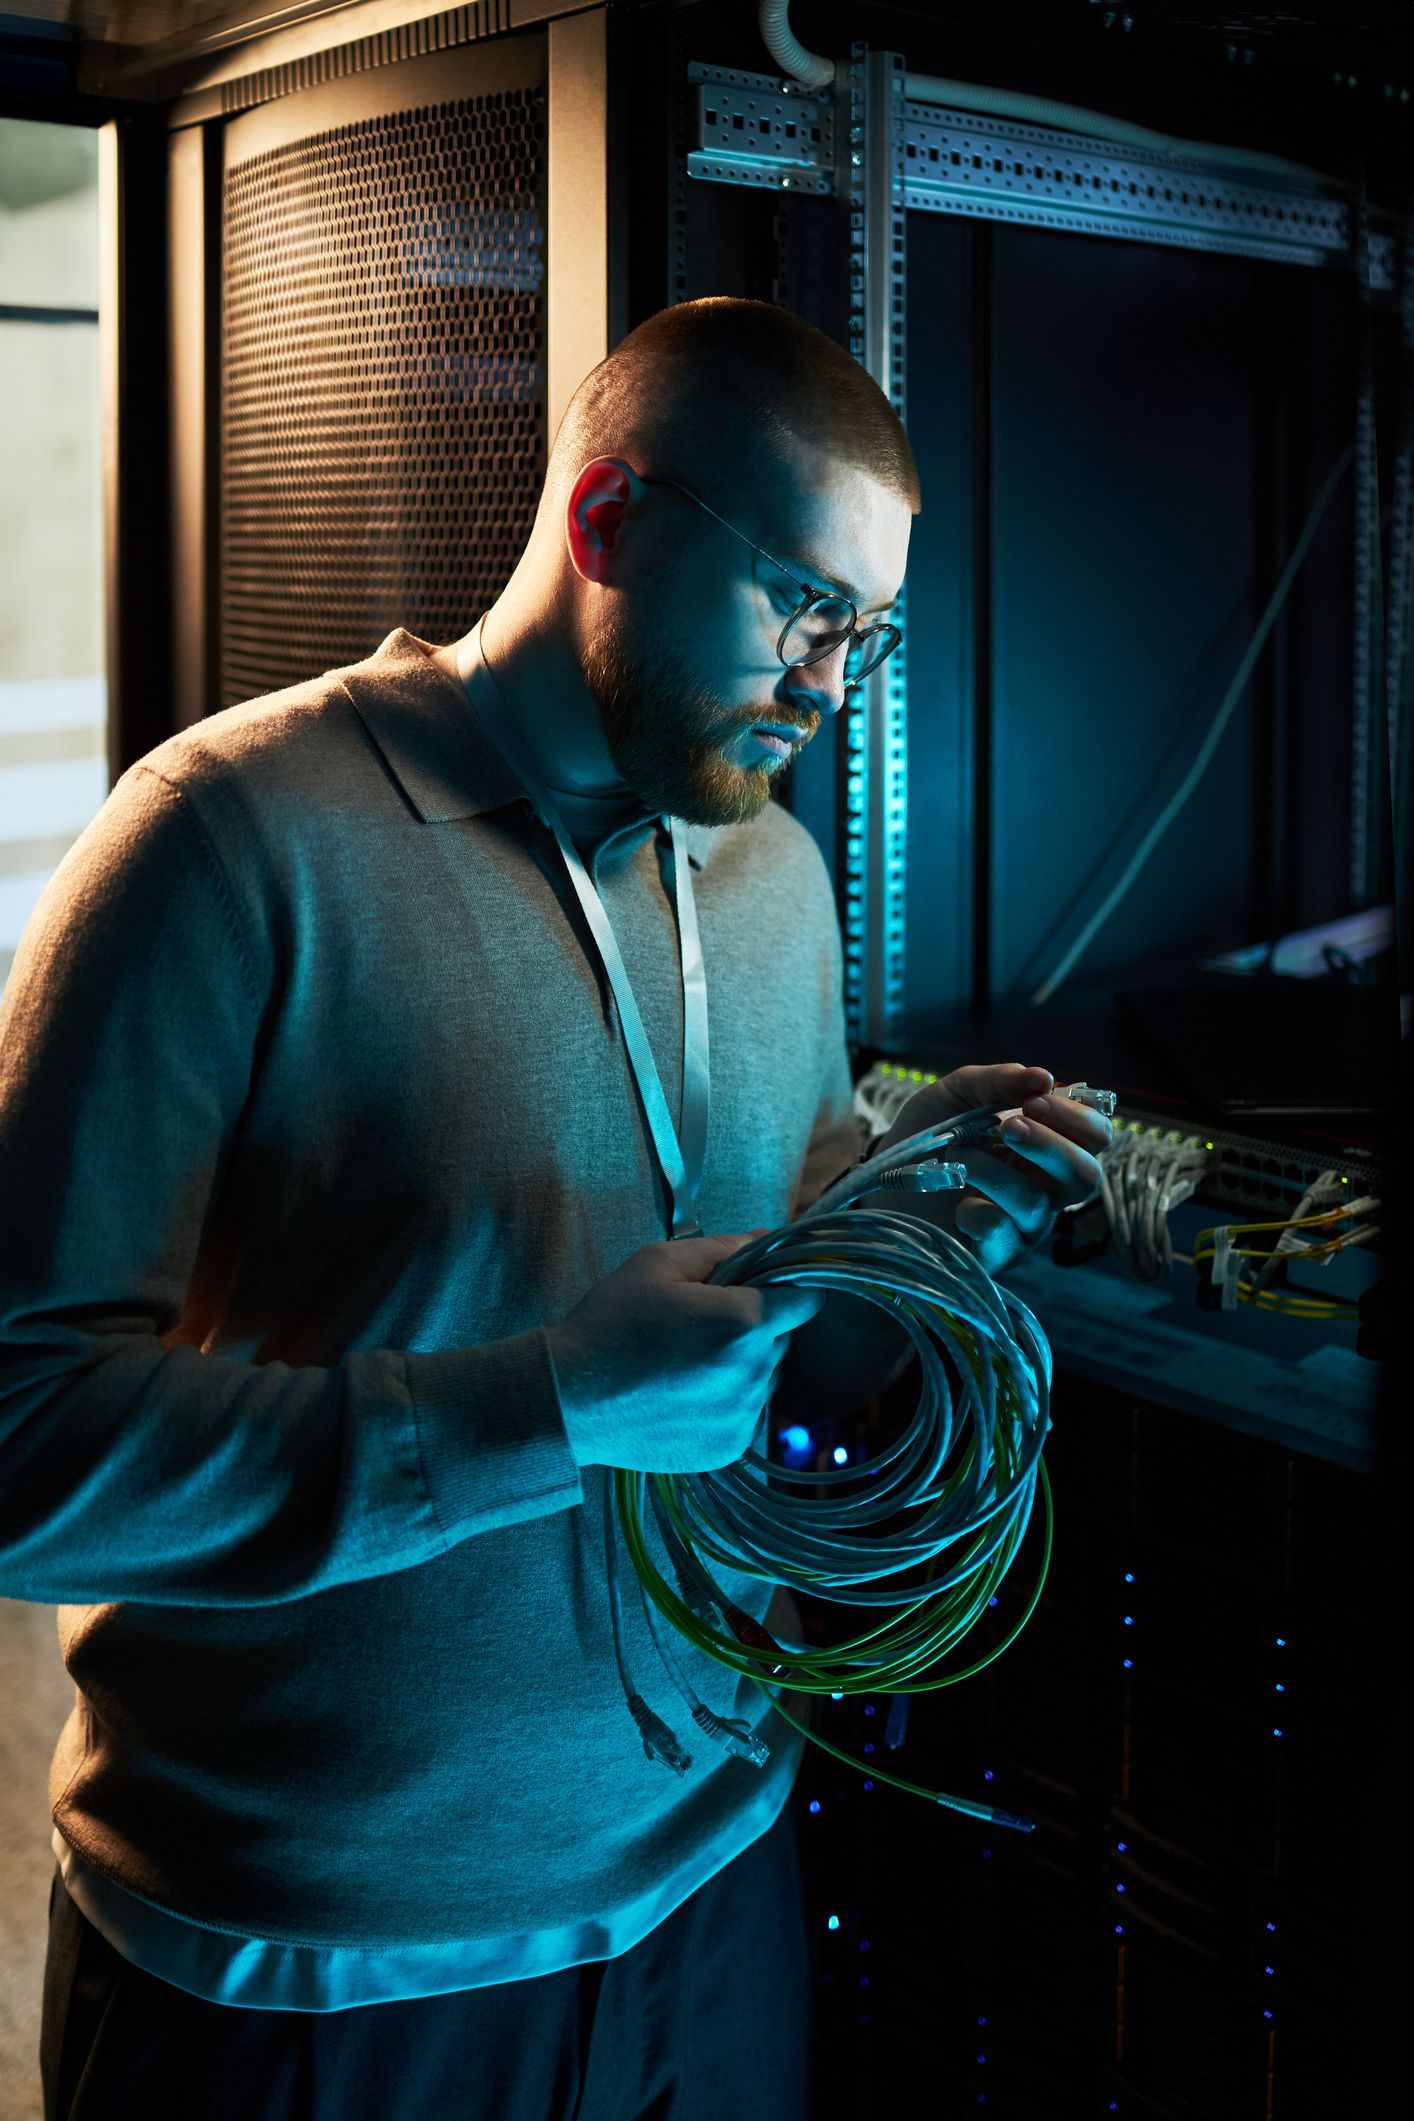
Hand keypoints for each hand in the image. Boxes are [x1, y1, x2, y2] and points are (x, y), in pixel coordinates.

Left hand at [868, 1061, 1110, 1274]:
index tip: (1035, 1101)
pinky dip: (981, 1215)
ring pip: (1040, 1205)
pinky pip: (1005, 1238)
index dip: (1075, 1118)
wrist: (880, 1177)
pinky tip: (958, 1205)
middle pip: (1085, 1176)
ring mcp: (1022, 1225)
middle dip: (1051, 1147)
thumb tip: (1043, 1076)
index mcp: (1046, 1147)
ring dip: (998, 1174)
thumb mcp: (957, 1094)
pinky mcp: (994, 1253)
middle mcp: (1044, 1188)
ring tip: (959, 1155)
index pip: (1094, 1136)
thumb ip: (998, 1081)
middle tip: (1009, 1128)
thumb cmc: (928, 1135)